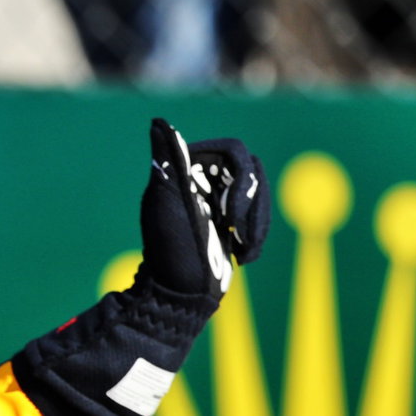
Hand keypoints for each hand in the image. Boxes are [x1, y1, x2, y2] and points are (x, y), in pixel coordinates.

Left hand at [140, 119, 268, 298]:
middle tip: (235, 233)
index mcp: (186, 169)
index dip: (240, 179)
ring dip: (258, 222)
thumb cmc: (172, 248)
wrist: (178, 294)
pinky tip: (245, 257)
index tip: (229, 215)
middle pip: (251, 171)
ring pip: (258, 193)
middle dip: (251, 204)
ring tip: (244, 250)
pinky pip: (257, 214)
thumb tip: (157, 122)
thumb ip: (167, 161)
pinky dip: (257, 234)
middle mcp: (201, 179)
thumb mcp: (167, 201)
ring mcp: (216, 200)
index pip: (233, 151)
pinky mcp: (228, 222)